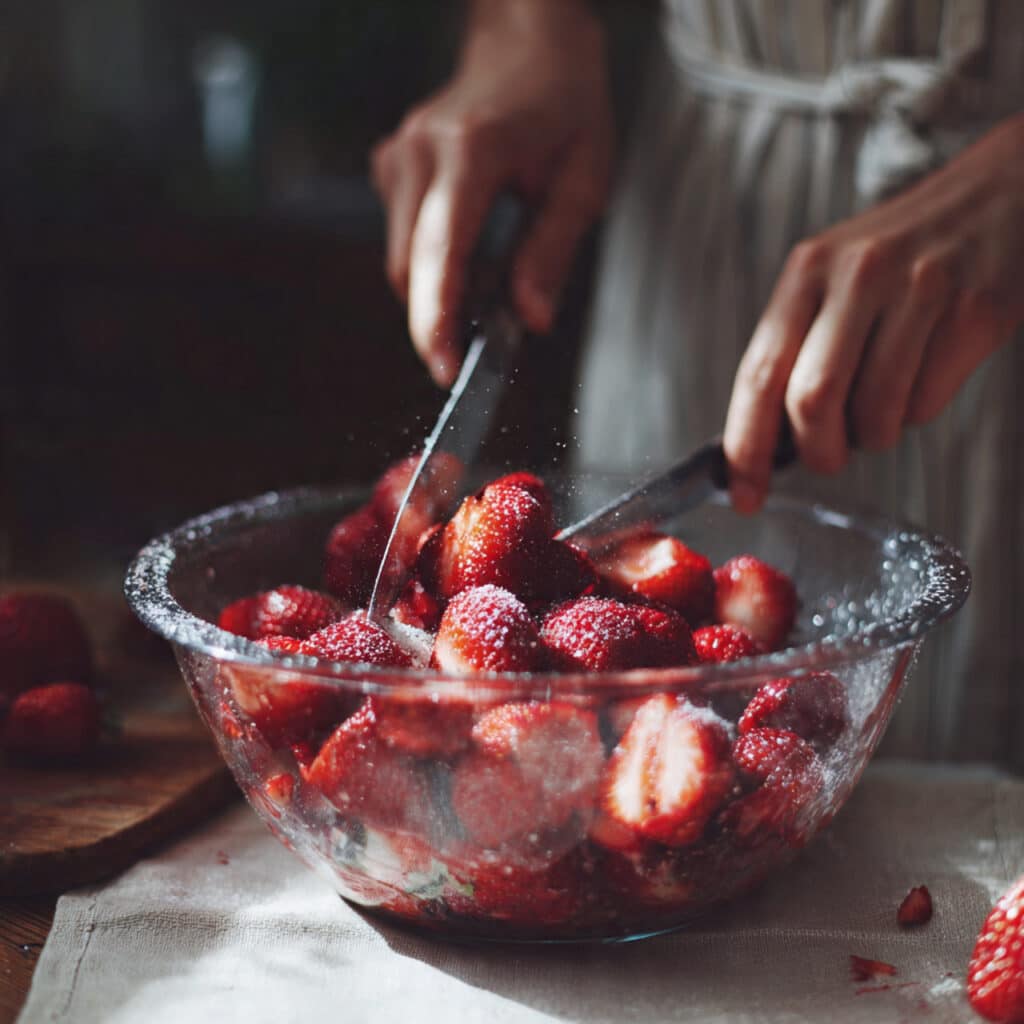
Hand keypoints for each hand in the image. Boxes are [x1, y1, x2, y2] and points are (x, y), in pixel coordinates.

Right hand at [371, 0, 613, 385]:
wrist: (528, 41)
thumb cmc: (564, 104)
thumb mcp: (583, 179)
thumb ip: (552, 251)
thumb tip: (529, 318)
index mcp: (473, 151)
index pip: (440, 251)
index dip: (436, 318)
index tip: (443, 368)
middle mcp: (422, 152)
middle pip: (408, 264)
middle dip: (432, 319)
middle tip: (466, 357)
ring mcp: (399, 155)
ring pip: (400, 256)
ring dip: (434, 290)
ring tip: (484, 289)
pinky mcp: (392, 164)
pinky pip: (402, 235)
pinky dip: (430, 262)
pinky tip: (469, 251)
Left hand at [723, 113, 1023, 513]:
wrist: (1004, 192)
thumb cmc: (903, 253)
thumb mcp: (833, 279)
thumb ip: (796, 347)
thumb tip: (764, 442)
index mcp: (808, 271)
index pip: (759, 374)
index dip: (745, 447)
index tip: (742, 494)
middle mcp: (858, 274)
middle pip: (812, 401)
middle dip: (818, 452)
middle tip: (829, 457)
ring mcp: (920, 289)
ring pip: (875, 412)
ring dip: (873, 436)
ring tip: (882, 407)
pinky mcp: (975, 310)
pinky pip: (927, 402)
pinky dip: (917, 412)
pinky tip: (924, 374)